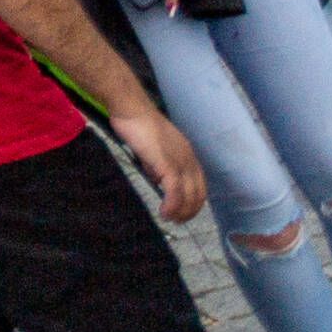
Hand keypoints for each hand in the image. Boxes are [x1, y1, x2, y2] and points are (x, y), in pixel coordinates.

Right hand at [112, 105, 207, 225]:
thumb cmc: (138, 125)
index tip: (182, 212)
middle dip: (189, 211)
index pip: (199, 184)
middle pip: (198, 193)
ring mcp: (179, 162)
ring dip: (181, 212)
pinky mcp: (167, 164)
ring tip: (170, 219)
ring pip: (189, 195)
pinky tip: (164, 212)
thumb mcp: (154, 149)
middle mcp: (188, 159)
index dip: (193, 201)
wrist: (131, 110)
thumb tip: (157, 179)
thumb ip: (159, 164)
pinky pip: (174, 191)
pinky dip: (172, 205)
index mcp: (187, 154)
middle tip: (176, 221)